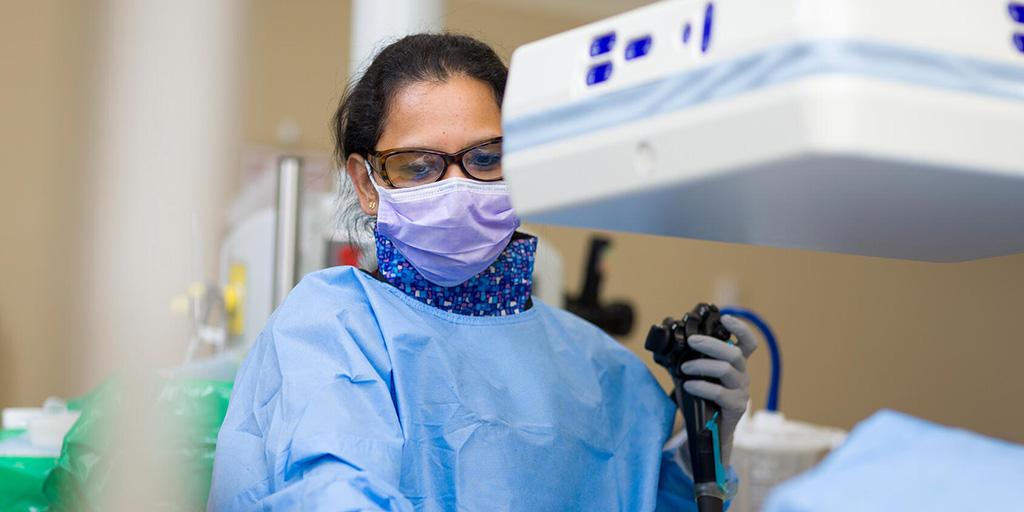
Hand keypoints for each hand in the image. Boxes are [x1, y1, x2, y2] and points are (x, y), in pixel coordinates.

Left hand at [678, 315, 757, 467]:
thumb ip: (685, 362)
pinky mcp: (736, 407)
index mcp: (734, 365)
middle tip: (692, 341)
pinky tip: (688, 386)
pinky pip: (720, 392)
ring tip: (684, 369)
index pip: (747, 343)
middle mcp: (742, 375)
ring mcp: (741, 391)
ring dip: (702, 365)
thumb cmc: (701, 402)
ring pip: (727, 370)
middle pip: (734, 353)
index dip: (740, 329)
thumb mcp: (694, 377)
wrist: (708, 434)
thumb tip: (664, 347)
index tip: (725, 318)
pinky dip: (702, 386)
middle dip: (711, 344)